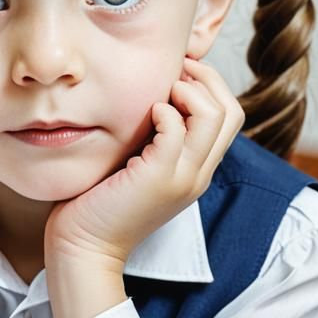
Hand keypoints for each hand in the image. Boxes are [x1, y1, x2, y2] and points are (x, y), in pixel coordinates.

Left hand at [45, 56, 244, 272]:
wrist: (85, 246)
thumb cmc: (101, 200)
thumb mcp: (138, 162)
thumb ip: (155, 136)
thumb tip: (154, 95)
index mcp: (198, 169)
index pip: (231, 115)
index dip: (209, 84)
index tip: (176, 73)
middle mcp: (198, 174)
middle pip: (232, 110)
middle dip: (205, 78)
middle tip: (173, 71)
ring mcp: (183, 177)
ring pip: (214, 115)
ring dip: (188, 89)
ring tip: (160, 92)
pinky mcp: (158, 178)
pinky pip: (176, 130)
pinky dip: (162, 111)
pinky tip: (143, 115)